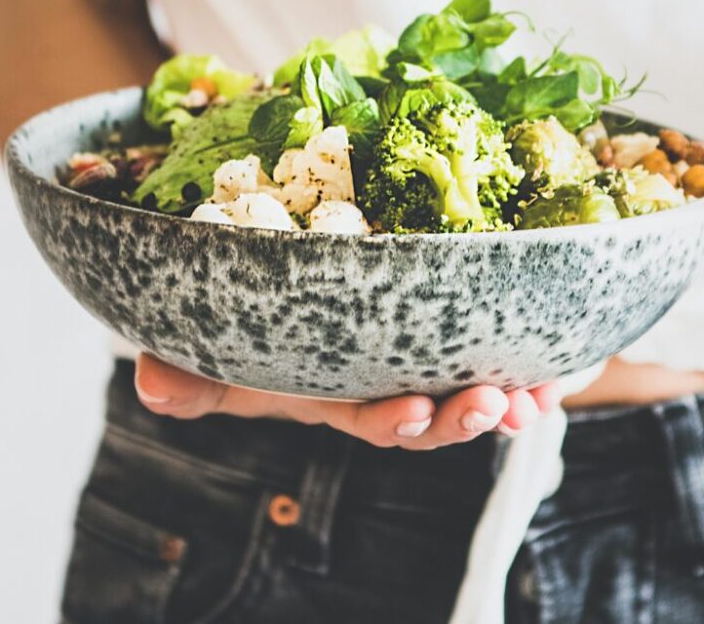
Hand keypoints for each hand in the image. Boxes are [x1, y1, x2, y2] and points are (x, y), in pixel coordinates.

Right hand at [133, 353, 562, 449]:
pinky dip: (535, 363)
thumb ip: (193, 372)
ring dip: (505, 399)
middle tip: (490, 405)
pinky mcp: (466, 329)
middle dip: (461, 420)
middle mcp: (389, 383)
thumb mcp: (230, 352)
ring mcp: (430, 360)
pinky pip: (505, 355)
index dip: (393, 422)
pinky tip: (555, 368)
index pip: (368, 416)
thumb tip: (148, 382)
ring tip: (529, 394)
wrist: (318, 281)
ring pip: (471, 390)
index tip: (410, 411)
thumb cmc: (268, 320)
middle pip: (433, 416)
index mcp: (340, 390)